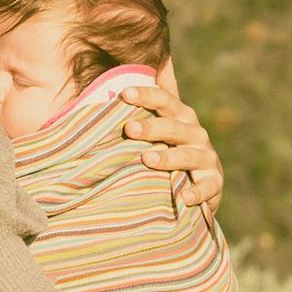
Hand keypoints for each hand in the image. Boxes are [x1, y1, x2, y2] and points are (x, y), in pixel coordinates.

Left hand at [122, 66, 222, 214]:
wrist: (199, 186)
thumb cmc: (165, 154)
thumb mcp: (154, 136)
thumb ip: (132, 121)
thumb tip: (77, 106)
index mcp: (180, 117)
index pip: (164, 99)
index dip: (146, 95)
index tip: (124, 93)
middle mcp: (195, 134)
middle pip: (175, 126)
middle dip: (153, 127)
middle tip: (129, 129)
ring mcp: (207, 158)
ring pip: (189, 155)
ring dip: (169, 157)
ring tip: (147, 160)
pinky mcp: (214, 182)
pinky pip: (208, 187)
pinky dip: (199, 192)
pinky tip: (185, 198)